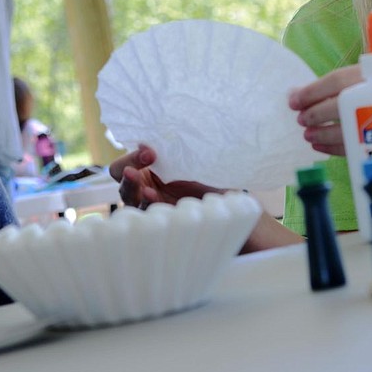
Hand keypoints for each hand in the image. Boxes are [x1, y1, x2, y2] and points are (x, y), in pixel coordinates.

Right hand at [108, 144, 305, 253]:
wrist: (250, 230)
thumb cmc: (229, 197)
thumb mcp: (205, 173)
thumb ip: (183, 160)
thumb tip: (158, 142)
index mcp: (163, 170)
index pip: (134, 159)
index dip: (134, 154)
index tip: (151, 151)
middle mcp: (155, 188)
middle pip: (122, 177)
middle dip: (125, 170)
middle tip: (136, 170)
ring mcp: (157, 210)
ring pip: (129, 198)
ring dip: (131, 189)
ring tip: (144, 186)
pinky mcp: (164, 229)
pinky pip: (145, 218)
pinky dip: (146, 206)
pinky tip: (153, 199)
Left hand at [286, 65, 365, 155]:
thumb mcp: (361, 79)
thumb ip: (330, 86)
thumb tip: (294, 93)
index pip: (336, 81)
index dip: (311, 92)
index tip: (293, 102)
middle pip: (340, 105)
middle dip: (315, 114)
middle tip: (300, 120)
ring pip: (348, 128)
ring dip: (322, 134)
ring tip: (307, 135)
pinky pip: (356, 146)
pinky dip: (333, 148)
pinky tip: (319, 146)